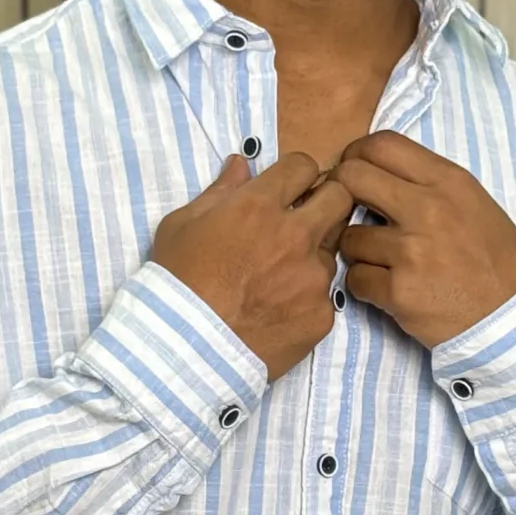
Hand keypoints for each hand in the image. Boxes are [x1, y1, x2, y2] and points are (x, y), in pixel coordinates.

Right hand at [150, 151, 355, 380]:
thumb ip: (219, 190)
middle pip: (340, 198)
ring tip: (281, 276)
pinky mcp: (322, 314)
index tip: (289, 188)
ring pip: (332, 250)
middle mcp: (295, 235)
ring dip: (314, 254)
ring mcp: (313, 277)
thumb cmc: (175, 283)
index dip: (296, 174)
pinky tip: (280, 311)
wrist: (183, 350)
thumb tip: (241, 164)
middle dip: (325, 201)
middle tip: (304, 219)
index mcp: (259, 206)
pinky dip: (307, 299)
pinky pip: (325, 296)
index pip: (303, 166)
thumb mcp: (182, 225)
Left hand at [329, 132, 515, 346]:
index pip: (382, 145)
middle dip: (341, 193)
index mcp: (447, 182)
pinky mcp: (399, 292)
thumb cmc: (494, 259)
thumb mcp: (472, 203)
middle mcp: (427, 209)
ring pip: (348, 237)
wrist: (513, 315)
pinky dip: (366, 285)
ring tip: (382, 262)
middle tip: (347, 212)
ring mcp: (411, 252)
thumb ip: (427, 184)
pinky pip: (355, 279)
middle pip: (351, 179)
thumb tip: (376, 174)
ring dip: (357, 250)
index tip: (355, 172)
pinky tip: (388, 288)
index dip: (357, 155)